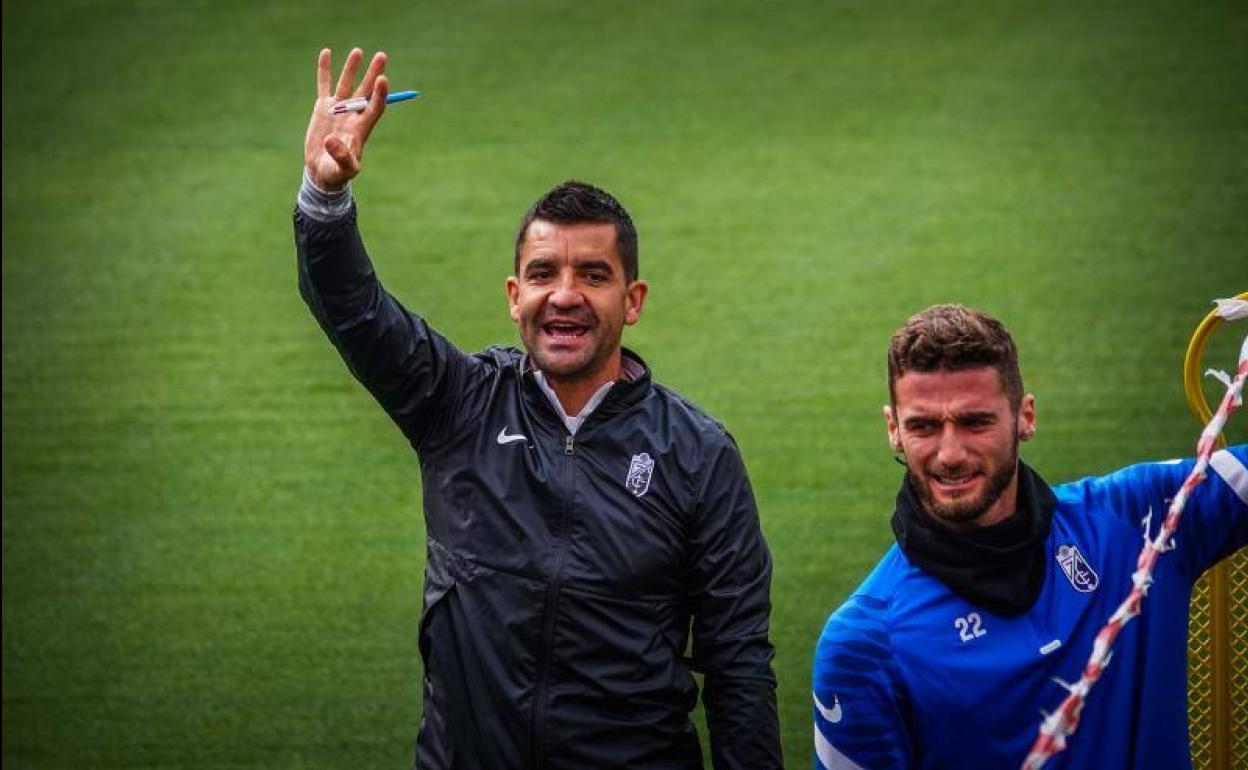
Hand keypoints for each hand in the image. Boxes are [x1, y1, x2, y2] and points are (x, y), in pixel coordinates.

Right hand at [304, 48, 387, 190]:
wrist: (321, 172)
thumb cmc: (337, 173)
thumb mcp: (343, 169)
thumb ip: (341, 156)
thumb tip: (331, 140)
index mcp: (362, 128)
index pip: (375, 106)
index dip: (380, 93)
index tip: (383, 78)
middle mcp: (353, 115)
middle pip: (366, 90)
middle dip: (373, 73)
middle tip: (382, 56)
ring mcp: (338, 110)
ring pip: (347, 84)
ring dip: (352, 68)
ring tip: (358, 51)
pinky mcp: (323, 108)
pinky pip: (324, 85)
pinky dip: (325, 70)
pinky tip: (326, 52)